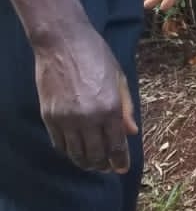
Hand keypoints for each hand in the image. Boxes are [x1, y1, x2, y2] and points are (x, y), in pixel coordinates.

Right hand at [33, 22, 138, 172]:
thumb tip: (131, 132)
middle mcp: (88, 117)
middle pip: (95, 155)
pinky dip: (68, 151)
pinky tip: (75, 150)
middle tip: (107, 167)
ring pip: (76, 153)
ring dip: (85, 162)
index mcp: (110, 108)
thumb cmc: (96, 56)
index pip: (116, 146)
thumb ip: (125, 108)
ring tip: (92, 162)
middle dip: (103, 165)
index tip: (121, 168)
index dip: (119, 161)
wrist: (63, 42)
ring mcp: (66, 118)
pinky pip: (59, 143)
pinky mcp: (49, 116)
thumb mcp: (119, 79)